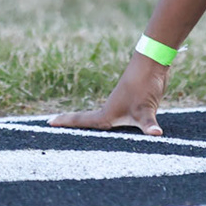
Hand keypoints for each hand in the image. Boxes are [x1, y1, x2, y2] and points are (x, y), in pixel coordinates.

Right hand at [48, 54, 168, 135]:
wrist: (153, 64)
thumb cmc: (144, 84)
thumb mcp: (145, 108)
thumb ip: (148, 124)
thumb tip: (157, 135)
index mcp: (107, 114)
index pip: (82, 121)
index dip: (65, 123)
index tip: (47, 123)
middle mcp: (112, 111)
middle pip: (91, 125)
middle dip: (77, 131)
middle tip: (59, 139)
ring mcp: (123, 108)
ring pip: (108, 125)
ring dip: (98, 132)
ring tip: (86, 141)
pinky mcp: (135, 106)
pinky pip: (124, 123)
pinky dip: (122, 131)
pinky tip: (125, 137)